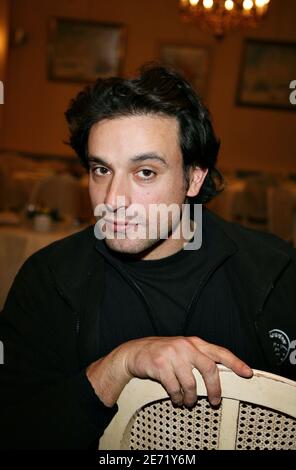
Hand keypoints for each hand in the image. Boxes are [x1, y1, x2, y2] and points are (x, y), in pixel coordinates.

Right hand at [86, 336, 252, 407]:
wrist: (134, 352)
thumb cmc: (162, 353)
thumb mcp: (182, 350)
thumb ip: (198, 357)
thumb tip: (217, 374)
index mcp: (194, 342)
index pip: (219, 351)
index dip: (236, 362)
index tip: (248, 373)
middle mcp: (185, 346)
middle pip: (209, 368)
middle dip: (214, 389)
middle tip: (214, 401)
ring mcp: (172, 355)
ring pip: (191, 383)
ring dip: (191, 398)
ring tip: (188, 403)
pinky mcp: (160, 365)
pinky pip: (174, 388)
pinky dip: (177, 398)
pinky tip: (176, 400)